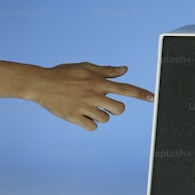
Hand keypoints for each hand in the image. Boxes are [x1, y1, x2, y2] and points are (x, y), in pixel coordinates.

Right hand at [28, 63, 153, 130]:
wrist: (40, 83)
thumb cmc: (64, 74)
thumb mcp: (86, 67)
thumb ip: (107, 71)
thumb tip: (125, 70)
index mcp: (98, 82)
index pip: (126, 88)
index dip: (142, 94)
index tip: (154, 98)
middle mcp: (94, 94)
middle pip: (119, 109)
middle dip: (116, 109)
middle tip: (104, 104)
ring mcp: (84, 106)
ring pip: (105, 119)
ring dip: (100, 116)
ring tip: (87, 107)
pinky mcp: (73, 117)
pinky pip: (92, 127)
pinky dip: (90, 124)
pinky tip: (81, 115)